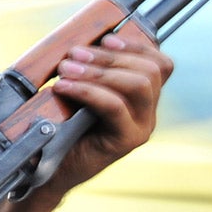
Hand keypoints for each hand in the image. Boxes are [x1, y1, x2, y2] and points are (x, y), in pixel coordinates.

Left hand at [43, 30, 172, 197]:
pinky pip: (114, 106)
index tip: (105, 39)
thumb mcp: (79, 93)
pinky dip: (87, 90)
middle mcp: (148, 113)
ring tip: (65, 69)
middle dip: (110, 57)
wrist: (50, 171)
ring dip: (98, 71)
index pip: (160, 64)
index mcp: (143, 99)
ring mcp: (140, 128)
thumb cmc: (62, 129)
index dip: (137, 46)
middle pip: (150, 71)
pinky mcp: (126, 141)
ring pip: (138, 85)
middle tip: (73, 54)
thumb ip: (90, 71)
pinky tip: (63, 87)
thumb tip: (81, 41)